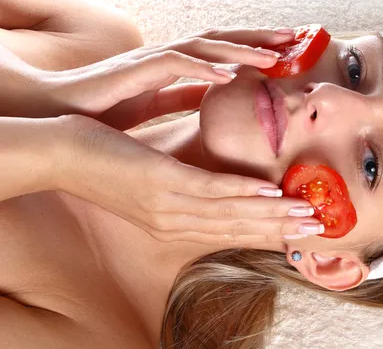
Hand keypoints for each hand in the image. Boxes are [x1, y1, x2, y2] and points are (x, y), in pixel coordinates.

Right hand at [1, 27, 293, 129]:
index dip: (255, 49)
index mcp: (175, 67)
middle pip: (221, 41)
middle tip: (296, 40)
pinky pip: (171, 65)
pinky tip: (226, 74)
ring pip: (202, 46)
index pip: (222, 51)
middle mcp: (168, 58)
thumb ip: (182, 96)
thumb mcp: (154, 103)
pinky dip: (199, 68)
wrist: (57, 117)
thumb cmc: (104, 110)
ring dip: (240, 50)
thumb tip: (214, 93)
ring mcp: (150, 62)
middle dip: (259, 38)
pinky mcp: (132, 74)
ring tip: (274, 56)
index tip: (288, 53)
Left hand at [54, 115, 322, 245]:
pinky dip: (241, 192)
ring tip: (306, 212)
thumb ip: (189, 181)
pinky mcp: (160, 182)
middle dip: (279, 229)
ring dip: (272, 214)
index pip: (228, 231)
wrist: (62, 153)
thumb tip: (220, 174)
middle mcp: (174, 222)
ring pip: (230, 213)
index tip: (300, 230)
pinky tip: (268, 191)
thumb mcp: (154, 177)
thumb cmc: (110, 162)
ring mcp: (168, 206)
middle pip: (236, 228)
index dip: (267, 231)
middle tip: (318, 228)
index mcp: (175, 222)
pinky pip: (208, 190)